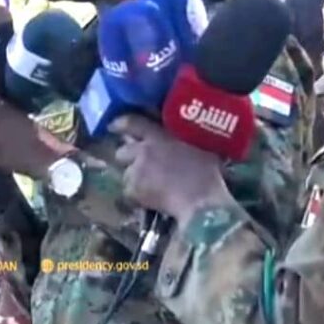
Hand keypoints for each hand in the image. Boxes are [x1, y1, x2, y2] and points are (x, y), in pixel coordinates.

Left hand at [111, 115, 232, 224]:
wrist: (204, 200)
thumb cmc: (209, 173)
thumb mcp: (198, 145)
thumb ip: (179, 140)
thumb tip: (173, 141)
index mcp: (160, 135)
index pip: (132, 123)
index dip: (120, 124)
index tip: (113, 126)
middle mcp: (143, 150)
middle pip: (122, 152)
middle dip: (128, 159)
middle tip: (141, 166)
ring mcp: (136, 171)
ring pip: (126, 175)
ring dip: (135, 179)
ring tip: (151, 187)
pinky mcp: (134, 191)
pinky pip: (130, 193)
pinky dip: (138, 196)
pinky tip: (153, 200)